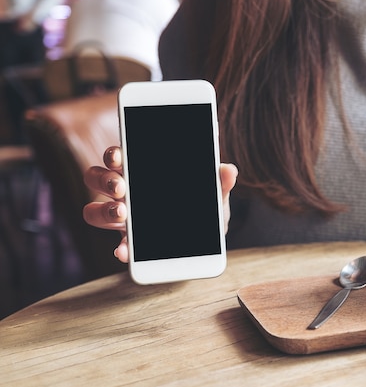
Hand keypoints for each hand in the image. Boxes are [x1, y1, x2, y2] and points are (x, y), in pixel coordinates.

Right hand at [83, 146, 237, 262]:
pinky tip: (125, 251)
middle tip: (122, 187)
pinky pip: (117, 244)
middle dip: (105, 180)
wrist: (208, 238)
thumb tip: (229, 170)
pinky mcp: (130, 243)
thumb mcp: (215, 192)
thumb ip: (220, 181)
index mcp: (141, 171)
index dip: (113, 154)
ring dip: (103, 211)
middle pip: (97, 178)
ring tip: (122, 213)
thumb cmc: (204, 204)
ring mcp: (124, 218)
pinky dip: (120, 248)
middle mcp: (125, 192)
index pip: (117, 157)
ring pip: (94, 211)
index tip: (119, 156)